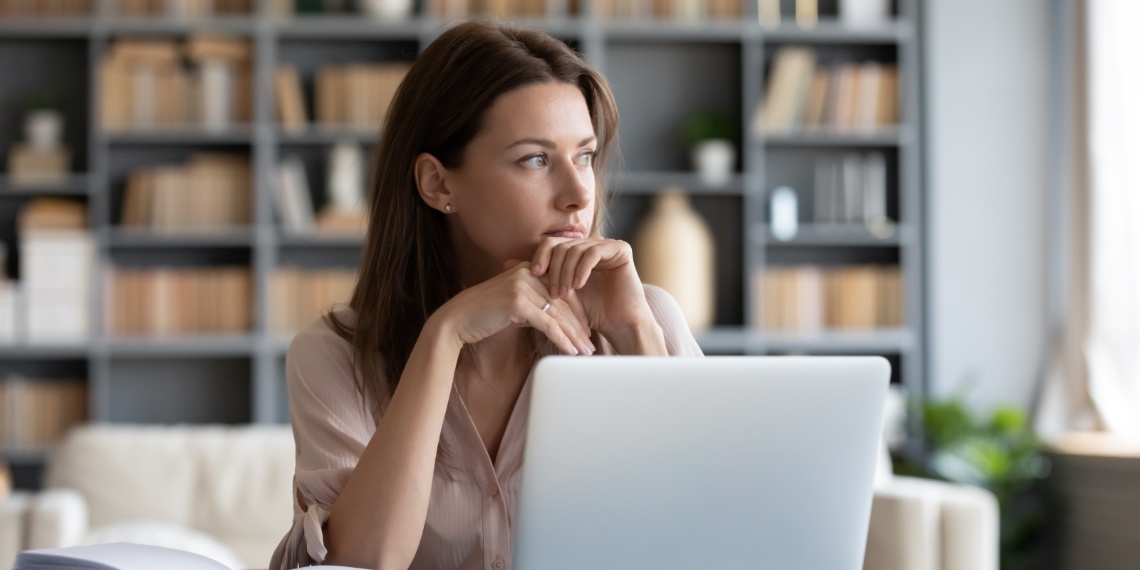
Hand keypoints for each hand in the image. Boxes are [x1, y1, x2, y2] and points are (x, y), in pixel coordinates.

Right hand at [434, 261, 594, 355]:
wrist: (456, 320)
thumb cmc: (483, 315)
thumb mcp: (513, 305)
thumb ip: (534, 305)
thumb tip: (556, 321)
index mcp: (528, 270)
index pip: (562, 291)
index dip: (577, 313)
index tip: (586, 331)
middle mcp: (527, 274)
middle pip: (563, 303)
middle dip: (579, 326)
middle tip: (591, 345)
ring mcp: (522, 286)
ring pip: (558, 314)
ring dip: (574, 336)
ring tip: (585, 352)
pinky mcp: (517, 303)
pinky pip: (547, 324)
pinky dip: (562, 340)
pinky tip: (571, 352)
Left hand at [526, 236, 656, 339]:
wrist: (619, 325)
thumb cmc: (589, 313)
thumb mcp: (557, 294)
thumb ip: (536, 277)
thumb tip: (505, 263)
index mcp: (576, 251)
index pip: (551, 244)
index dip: (540, 257)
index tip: (533, 275)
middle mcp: (591, 244)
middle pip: (561, 245)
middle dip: (554, 270)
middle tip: (553, 293)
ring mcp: (606, 245)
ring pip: (575, 249)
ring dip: (566, 272)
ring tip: (564, 293)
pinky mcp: (620, 249)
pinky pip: (594, 252)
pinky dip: (582, 269)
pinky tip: (578, 286)